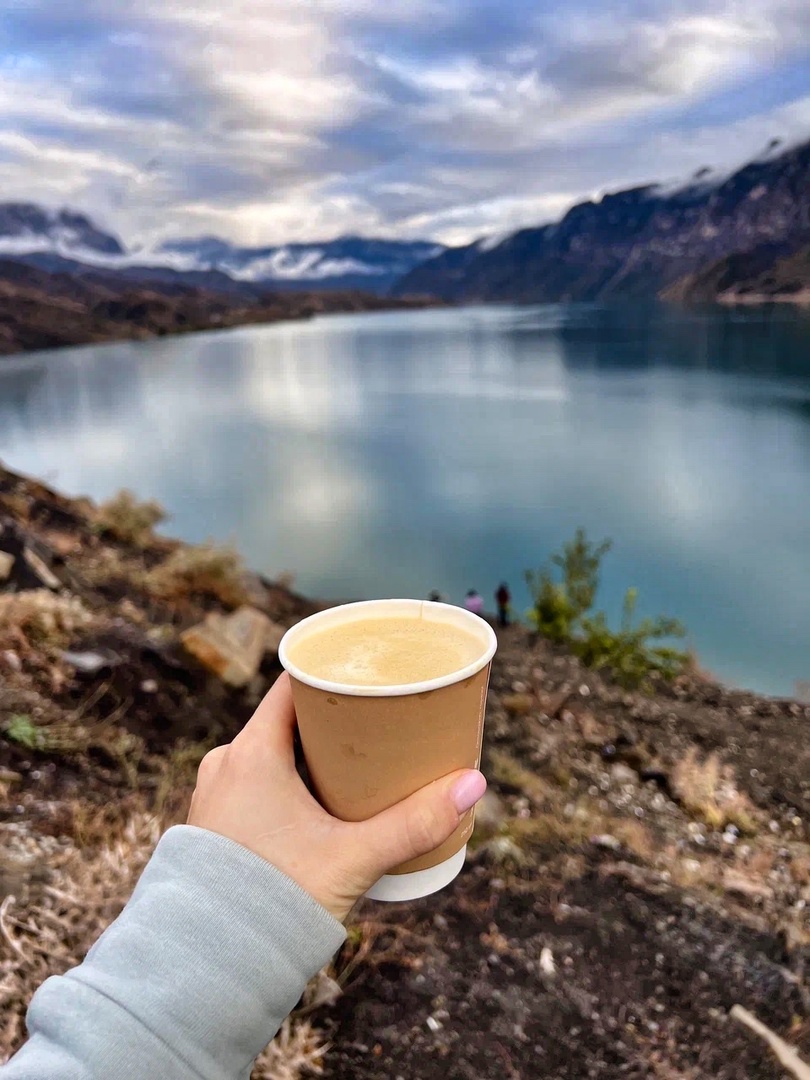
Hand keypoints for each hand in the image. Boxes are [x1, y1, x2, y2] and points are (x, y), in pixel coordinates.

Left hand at [188, 673, 486, 921]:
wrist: (207, 968)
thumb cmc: (274, 904)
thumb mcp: (354, 859)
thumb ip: (414, 823)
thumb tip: (473, 785)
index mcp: (250, 752)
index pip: (292, 685)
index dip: (332, 672)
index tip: (369, 672)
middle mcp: (225, 764)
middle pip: (287, 720)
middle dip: (333, 719)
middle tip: (379, 721)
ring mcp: (216, 796)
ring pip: (272, 753)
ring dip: (312, 754)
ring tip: (359, 763)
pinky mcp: (215, 827)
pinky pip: (257, 783)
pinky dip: (290, 782)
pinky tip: (321, 803)